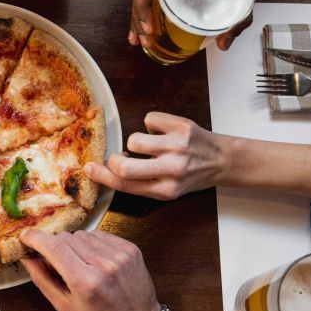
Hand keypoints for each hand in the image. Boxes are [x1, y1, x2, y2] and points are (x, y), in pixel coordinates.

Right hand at [20, 229, 158, 310]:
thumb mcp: (66, 307)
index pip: (53, 247)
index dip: (35, 238)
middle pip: (66, 238)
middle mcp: (104, 265)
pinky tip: (95, 261)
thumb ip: (43, 280)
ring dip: (75, 246)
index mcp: (85, 282)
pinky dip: (92, 244)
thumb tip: (27, 259)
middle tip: (57, 263)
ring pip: (83, 234)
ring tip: (81, 265)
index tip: (26, 236)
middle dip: (55, 246)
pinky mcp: (130, 249)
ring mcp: (119, 255)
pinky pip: (100, 235)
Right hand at [85, 112, 227, 200]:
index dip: (103, 176)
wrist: (222, 160)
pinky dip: (152, 124)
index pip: (126, 185)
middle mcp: (172, 171)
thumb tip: (110, 168)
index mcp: (165, 190)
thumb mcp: (168, 189)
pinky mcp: (182, 128)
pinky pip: (149, 119)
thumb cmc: (191, 175)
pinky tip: (164, 131)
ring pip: (135, 139)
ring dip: (137, 140)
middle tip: (120, 156)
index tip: (89, 169)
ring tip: (150, 144)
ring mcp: (177, 148)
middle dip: (114, 159)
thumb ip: (141, 182)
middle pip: (124, 166)